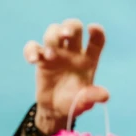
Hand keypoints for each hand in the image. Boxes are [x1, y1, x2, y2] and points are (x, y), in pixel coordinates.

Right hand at [23, 19, 109, 134]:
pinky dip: (31, 50)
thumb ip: (93, 96)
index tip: (92, 28)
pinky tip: (32, 61)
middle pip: (73, 27)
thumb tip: (105, 95)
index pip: (96, 40)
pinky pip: (33, 46)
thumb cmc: (74, 102)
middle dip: (69, 27)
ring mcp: (56, 53)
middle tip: (66, 36)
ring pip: (53, 31)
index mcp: (88, 59)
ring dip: (51, 37)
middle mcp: (73, 52)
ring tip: (50, 56)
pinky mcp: (41, 59)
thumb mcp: (85, 102)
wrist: (55, 109)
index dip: (97, 31)